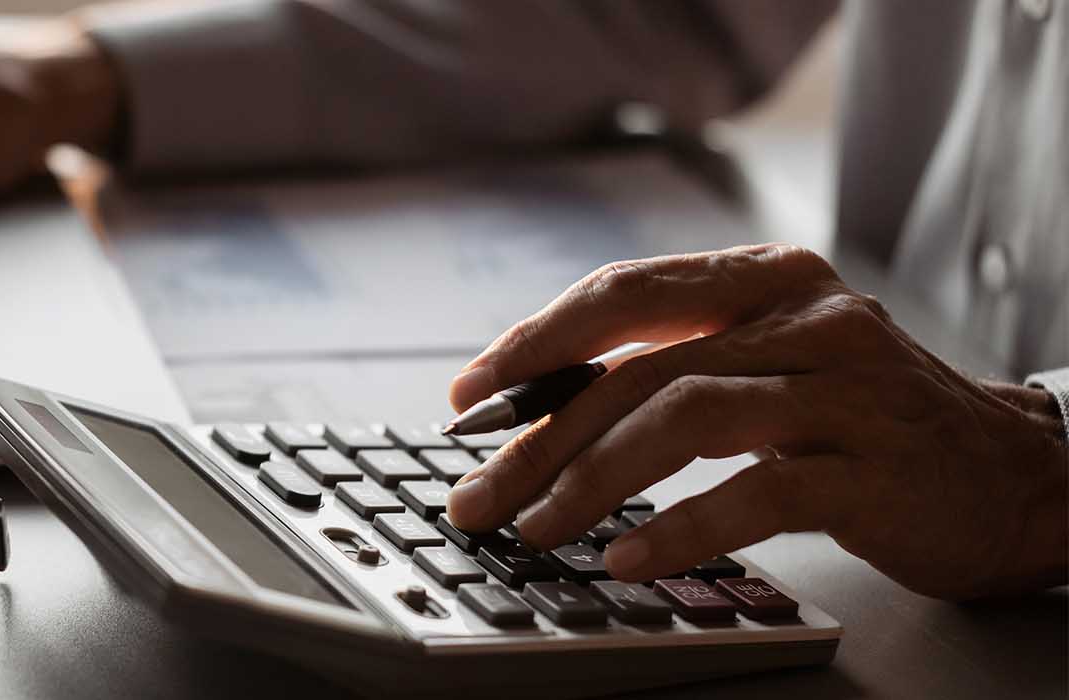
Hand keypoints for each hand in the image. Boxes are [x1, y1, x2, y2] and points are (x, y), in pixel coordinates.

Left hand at [443, 244, 1067, 599]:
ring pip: (683, 418)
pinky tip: (629, 559)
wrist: (1016, 477)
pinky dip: (681, 527)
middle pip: (637, 369)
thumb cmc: (867, 423)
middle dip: (538, 438)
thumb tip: (541, 411)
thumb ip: (677, 365)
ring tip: (536, 527)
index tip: (469, 398)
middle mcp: (806, 318)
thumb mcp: (772, 366)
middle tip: (477, 492)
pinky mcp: (873, 466)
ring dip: (591, 479)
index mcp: (767, 279)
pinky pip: (756, 492)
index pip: (624, 294)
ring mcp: (845, 389)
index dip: (534, 344)